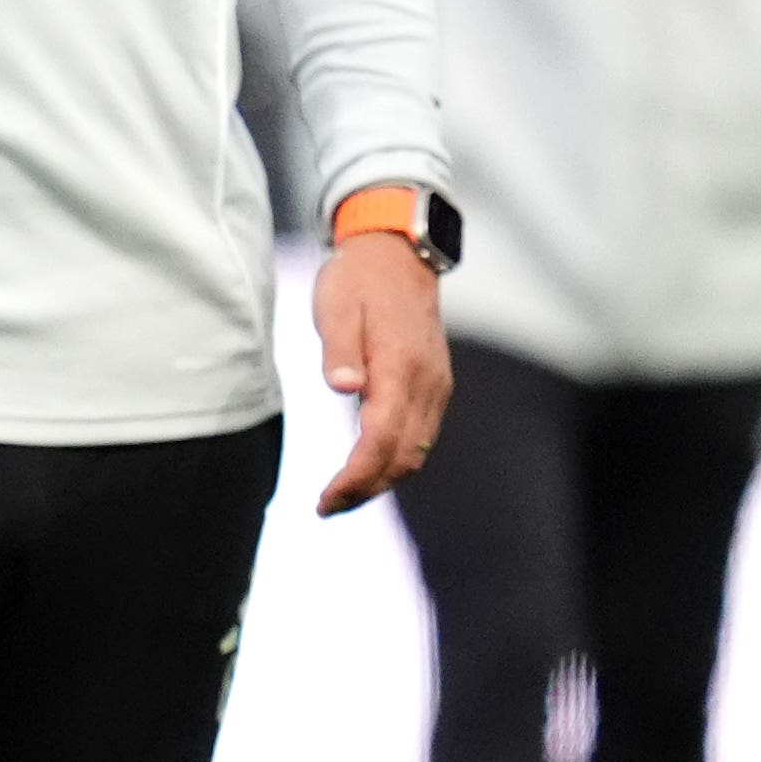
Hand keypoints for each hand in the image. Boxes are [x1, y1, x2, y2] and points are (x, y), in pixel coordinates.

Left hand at [310, 233, 450, 514]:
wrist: (397, 253)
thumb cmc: (358, 280)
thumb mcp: (336, 307)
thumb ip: (340, 350)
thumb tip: (344, 388)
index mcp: (400, 366)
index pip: (381, 440)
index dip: (355, 477)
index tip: (324, 500)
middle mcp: (426, 382)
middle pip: (403, 457)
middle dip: (366, 489)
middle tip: (325, 508)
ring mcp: (436, 384)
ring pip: (416, 451)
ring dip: (382, 480)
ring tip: (341, 497)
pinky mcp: (435, 384)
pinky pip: (420, 435)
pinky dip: (395, 460)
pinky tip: (368, 467)